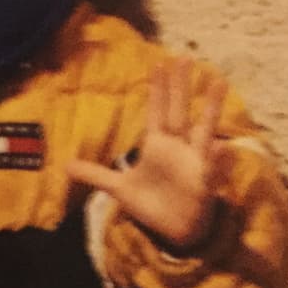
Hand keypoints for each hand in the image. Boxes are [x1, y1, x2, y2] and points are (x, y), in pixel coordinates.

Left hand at [68, 57, 227, 251]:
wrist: (174, 231)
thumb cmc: (152, 205)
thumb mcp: (120, 190)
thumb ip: (96, 175)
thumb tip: (65, 165)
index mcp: (157, 145)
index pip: (157, 110)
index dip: (158, 88)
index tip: (158, 63)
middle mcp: (178, 147)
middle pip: (178, 110)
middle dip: (180, 85)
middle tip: (183, 56)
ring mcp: (194, 161)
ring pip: (203, 129)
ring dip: (211, 107)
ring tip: (219, 82)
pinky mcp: (204, 181)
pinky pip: (212, 168)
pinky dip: (217, 159)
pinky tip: (222, 146)